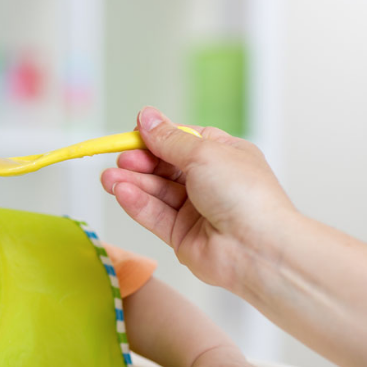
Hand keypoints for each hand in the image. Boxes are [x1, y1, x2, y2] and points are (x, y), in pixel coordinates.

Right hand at [101, 106, 297, 289]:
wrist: (258, 249)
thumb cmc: (244, 194)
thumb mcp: (203, 153)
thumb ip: (168, 139)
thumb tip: (146, 116)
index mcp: (224, 156)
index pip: (182, 141)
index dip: (156, 138)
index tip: (132, 134)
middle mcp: (210, 182)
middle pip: (164, 167)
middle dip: (140, 162)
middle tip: (121, 159)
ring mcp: (196, 210)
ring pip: (156, 192)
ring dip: (131, 183)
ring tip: (108, 178)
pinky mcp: (182, 235)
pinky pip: (155, 215)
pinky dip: (137, 203)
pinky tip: (121, 193)